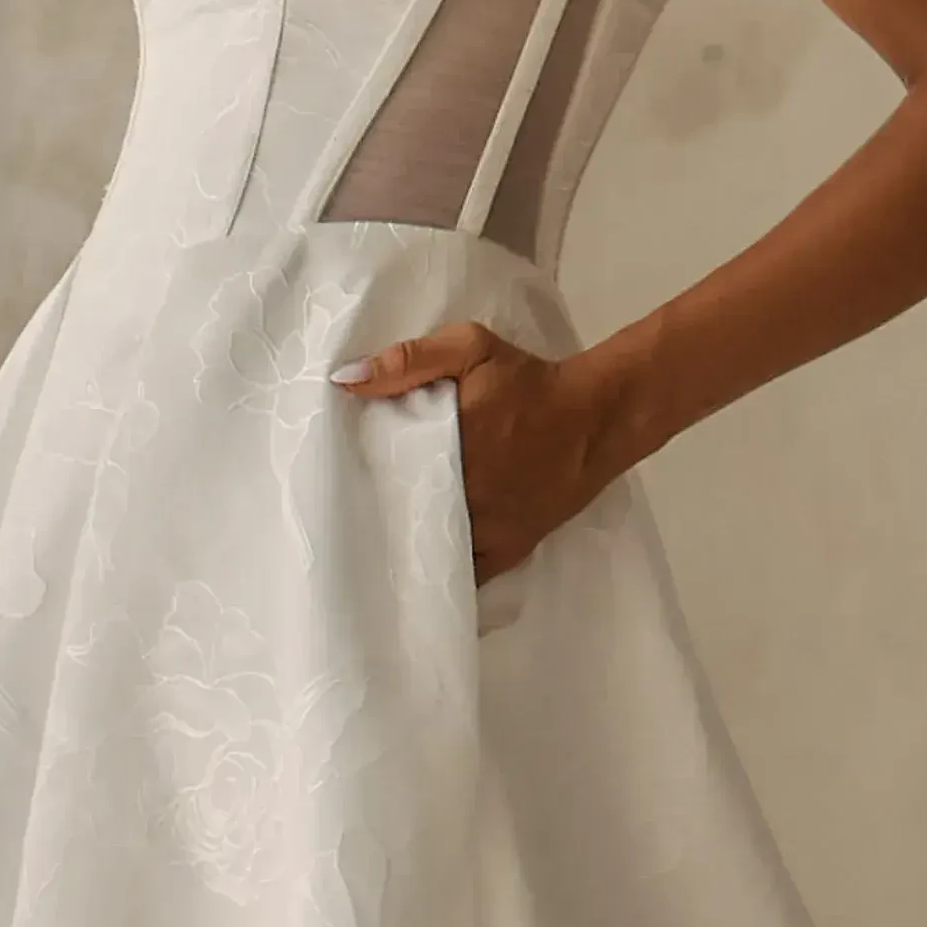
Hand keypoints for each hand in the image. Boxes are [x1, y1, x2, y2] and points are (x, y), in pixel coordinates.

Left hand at [329, 322, 621, 583]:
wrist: (594, 417)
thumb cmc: (527, 380)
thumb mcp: (471, 347)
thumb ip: (410, 360)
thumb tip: (345, 379)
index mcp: (447, 445)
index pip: (384, 474)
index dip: (356, 481)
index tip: (332, 483)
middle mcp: (463, 494)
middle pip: (401, 516)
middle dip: (374, 517)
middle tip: (342, 519)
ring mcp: (486, 529)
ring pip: (428, 551)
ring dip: (402, 549)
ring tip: (368, 550)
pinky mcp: (507, 550)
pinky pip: (462, 574)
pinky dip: (438, 575)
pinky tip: (413, 579)